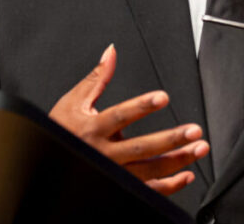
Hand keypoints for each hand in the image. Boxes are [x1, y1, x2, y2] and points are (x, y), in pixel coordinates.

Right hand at [49, 44, 208, 194]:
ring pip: (149, 170)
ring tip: (198, 148)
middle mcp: (104, 154)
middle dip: (171, 139)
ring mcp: (114, 173)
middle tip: (193, 130)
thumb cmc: (61, 132)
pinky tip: (186, 175)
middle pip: (141, 147)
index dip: (142, 106)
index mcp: (93, 129)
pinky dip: (169, 185)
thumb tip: (111, 53)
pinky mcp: (120, 186)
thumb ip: (96, 78)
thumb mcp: (73, 102)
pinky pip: (148, 190)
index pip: (121, 116)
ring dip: (177, 161)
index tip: (163, 98)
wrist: (45, 163)